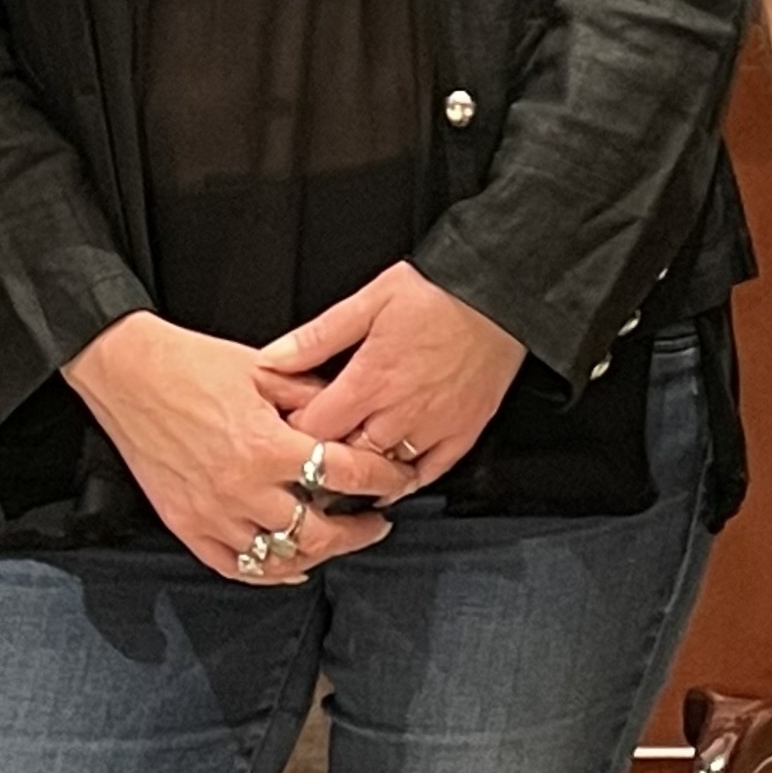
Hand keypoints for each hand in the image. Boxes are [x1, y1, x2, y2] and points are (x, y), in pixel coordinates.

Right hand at [66, 312, 413, 582]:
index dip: (383, 478)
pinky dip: (269, 573)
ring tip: (337, 541)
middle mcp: (242, 488)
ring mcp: (212, 514)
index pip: (345, 474)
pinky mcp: (186, 526)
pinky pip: (236, 568)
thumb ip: (311, 396)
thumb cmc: (190, 364)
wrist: (127, 374)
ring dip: (318, 554)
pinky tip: (289, 565)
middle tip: (377, 522)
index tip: (398, 480)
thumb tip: (351, 414)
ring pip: (281, 559)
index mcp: (266, 445)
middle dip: (359, 532)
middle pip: (319, 533)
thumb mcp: (262, 369)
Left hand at [251, 262, 526, 484]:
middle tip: (309, 456)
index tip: (282, 431)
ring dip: (363, 472)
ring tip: (346, 467)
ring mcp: (434, 427)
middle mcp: (401, 411)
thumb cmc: (436, 292)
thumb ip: (317, 337)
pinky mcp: (463, 433)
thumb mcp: (368, 301)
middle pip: (347, 458)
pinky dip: (405, 480)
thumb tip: (272, 359)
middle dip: (324, 459)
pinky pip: (429, 473)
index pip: (316, 430)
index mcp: (371, 379)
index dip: (293, 434)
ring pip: (385, 472)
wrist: (498, 292)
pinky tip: (390, 476)